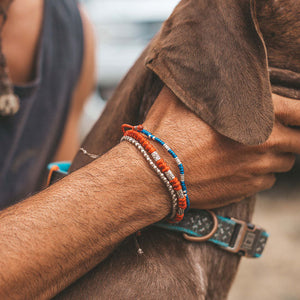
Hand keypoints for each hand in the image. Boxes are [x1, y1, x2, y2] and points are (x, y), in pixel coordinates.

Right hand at [144, 87, 298, 208]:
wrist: (155, 174)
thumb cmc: (167, 133)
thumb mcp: (181, 96)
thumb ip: (202, 83)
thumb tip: (202, 69)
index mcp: (256, 117)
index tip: (298, 115)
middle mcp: (263, 146)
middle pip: (298, 143)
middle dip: (291, 137)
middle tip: (276, 133)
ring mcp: (255, 171)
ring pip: (282, 164)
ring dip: (275, 156)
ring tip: (255, 150)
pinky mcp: (244, 191)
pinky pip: (265, 182)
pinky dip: (260, 174)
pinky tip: (242, 168)